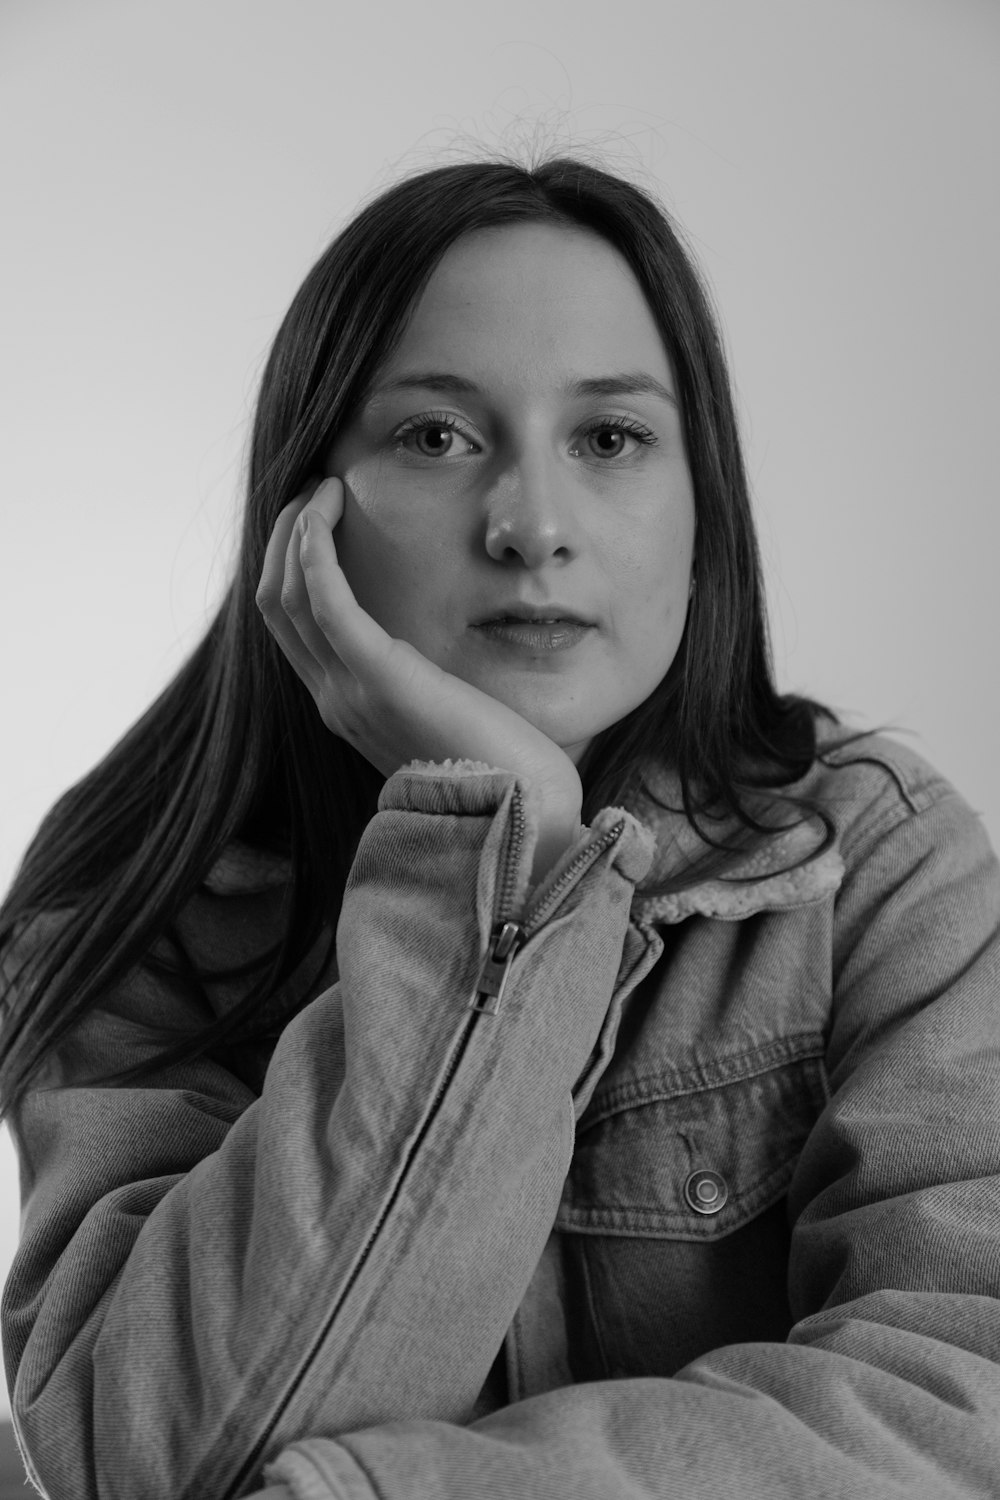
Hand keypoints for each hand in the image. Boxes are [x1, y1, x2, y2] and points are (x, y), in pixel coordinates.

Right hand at [255, 477, 583, 880]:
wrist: (522, 815)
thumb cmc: (504, 767)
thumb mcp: (450, 714)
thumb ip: (427, 683)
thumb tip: (437, 652)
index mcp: (348, 708)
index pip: (292, 625)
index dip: (292, 563)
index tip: (320, 515)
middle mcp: (334, 701)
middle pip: (275, 604)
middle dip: (286, 537)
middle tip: (315, 489)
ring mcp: (350, 693)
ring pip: (287, 596)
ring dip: (299, 531)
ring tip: (323, 488)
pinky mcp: (381, 680)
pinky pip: (324, 603)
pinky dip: (314, 551)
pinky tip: (325, 512)